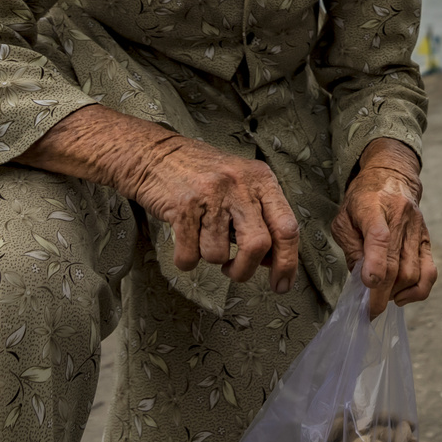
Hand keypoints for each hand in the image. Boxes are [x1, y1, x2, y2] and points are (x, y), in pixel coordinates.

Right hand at [16, 105, 299, 292]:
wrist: (154, 154)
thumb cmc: (203, 176)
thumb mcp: (242, 185)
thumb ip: (261, 217)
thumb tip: (275, 262)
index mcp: (262, 180)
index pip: (287, 227)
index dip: (288, 262)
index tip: (281, 286)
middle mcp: (240, 186)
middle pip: (258, 245)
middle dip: (246, 270)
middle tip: (233, 272)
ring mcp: (211, 195)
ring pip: (218, 254)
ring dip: (210, 259)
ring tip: (203, 240)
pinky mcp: (182, 207)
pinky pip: (189, 255)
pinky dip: (186, 260)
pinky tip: (185, 243)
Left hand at [331, 139, 436, 315]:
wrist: (392, 177)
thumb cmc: (362, 200)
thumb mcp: (344, 218)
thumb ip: (351, 247)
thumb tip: (361, 280)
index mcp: (373, 207)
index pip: (379, 236)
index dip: (376, 263)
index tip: (368, 285)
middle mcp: (400, 217)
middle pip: (396, 263)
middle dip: (382, 294)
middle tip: (369, 312)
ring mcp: (417, 229)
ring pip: (413, 272)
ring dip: (397, 293)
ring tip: (382, 297)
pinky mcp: (427, 239)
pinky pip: (430, 271)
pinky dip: (418, 291)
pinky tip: (402, 296)